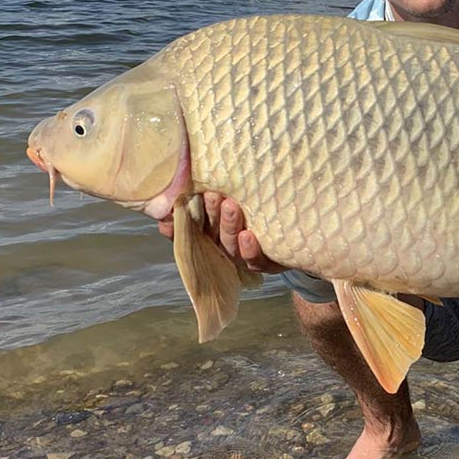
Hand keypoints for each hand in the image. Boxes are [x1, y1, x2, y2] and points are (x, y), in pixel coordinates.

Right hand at [157, 192, 287, 274]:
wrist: (296, 240)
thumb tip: (161, 218)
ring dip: (229, 226)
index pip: (192, 230)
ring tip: (230, 205)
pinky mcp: (266, 263)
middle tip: (211, 195)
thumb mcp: (225, 214)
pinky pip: (256, 260)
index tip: (175, 211)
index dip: (180, 225)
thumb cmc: (255, 219)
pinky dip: (250, 249)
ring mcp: (244, 256)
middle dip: (210, 215)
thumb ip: (197, 213)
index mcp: (212, 236)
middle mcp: (225, 247)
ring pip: (231, 245)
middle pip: (212, 234)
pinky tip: (248, 235)